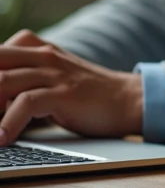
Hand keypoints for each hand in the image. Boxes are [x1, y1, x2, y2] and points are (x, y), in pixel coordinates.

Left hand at [0, 30, 142, 144]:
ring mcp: (54, 72)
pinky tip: (2, 139)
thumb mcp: (52, 79)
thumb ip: (23, 82)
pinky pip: (26, 102)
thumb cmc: (88, 95)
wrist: (129, 100)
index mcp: (36, 48)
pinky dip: (7, 122)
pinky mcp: (65, 92)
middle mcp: (43, 55)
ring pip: (3, 81)